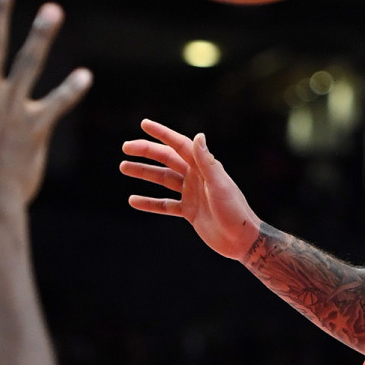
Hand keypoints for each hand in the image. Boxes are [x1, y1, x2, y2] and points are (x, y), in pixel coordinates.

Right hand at [121, 119, 261, 259]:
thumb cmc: (235, 211)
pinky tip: (133, 200)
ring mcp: (192, 194)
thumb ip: (208, 163)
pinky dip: (149, 203)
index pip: (180, 145)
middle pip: (167, 160)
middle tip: (125, 147)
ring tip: (123, 167)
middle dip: (147, 152)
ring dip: (144, 173)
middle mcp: (197, 177)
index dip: (162, 134)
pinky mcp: (190, 211)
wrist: (241, 239)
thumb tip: (198, 136)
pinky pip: (165, 205)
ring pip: (163, 179)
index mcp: (204, 167)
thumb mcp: (220, 185)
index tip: (144, 124)